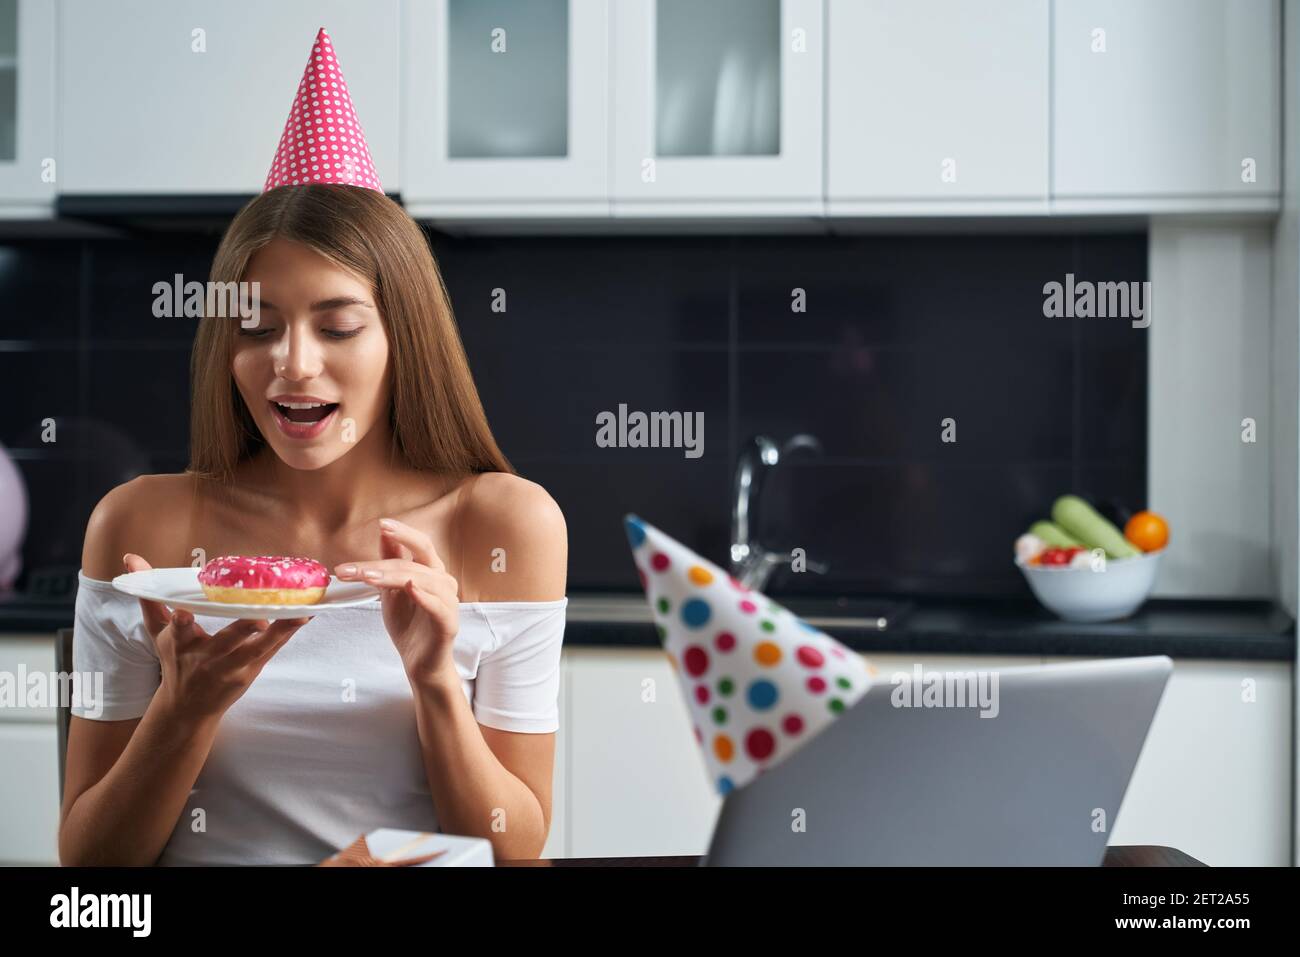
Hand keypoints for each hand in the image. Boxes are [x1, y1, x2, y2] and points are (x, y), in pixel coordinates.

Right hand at [123, 553, 312, 722]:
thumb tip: (132, 559)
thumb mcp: (157, 632)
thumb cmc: (174, 662)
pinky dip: (287, 635)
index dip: (181, 624)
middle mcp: (206, 658)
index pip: (178, 632)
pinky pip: (271, 652)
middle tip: (259, 617)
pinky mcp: (249, 674)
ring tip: (300, 614)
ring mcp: (230, 668)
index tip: (185, 616)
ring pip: (257, 649)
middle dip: (242, 630)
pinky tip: (304, 617)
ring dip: (279, 632)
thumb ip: (150, 596)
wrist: (188, 709)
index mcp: (180, 645)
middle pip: (225, 642)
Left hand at [333, 518, 459, 685]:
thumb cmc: (408, 626)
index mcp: (431, 571)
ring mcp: (448, 602)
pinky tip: (410, 588)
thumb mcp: (391, 591)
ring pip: (423, 580)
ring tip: (368, 577)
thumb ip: (389, 563)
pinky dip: (423, 596)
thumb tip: (383, 534)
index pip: (420, 544)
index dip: (403, 533)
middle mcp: (443, 582)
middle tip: (358, 564)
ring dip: (394, 576)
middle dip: (386, 558)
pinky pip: (438, 606)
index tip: (381, 525)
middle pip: (419, 559)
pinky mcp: (448, 623)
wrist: (419, 663)